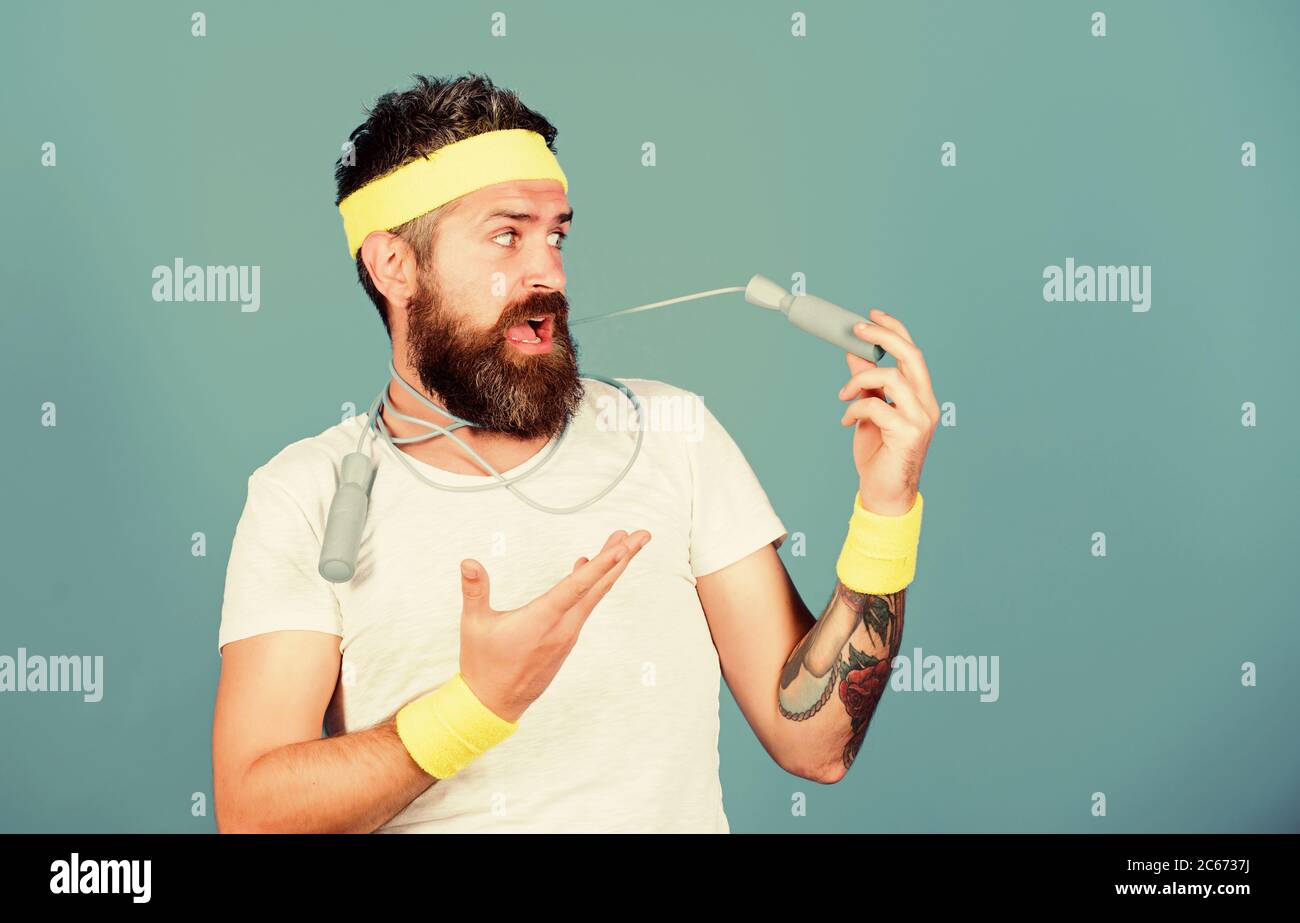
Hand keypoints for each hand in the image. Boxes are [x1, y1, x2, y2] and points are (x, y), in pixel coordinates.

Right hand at [456, 529, 651, 721]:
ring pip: (595, 596)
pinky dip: (592, 584)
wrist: (494, 704)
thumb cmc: (483, 664)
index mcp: (543, 620)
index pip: (579, 586)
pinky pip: (584, 606)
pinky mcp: (565, 640)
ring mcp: (567, 634)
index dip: (602, 564)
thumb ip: (474, 590)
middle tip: (642, 535)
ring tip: (622, 543)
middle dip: (622, 558)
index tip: (623, 546)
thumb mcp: (474, 625)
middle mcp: (563, 626)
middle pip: (599, 586)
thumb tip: (468, 562)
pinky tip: (587, 567)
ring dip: (610, 568)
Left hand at [836, 309, 939, 515]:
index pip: (913, 353)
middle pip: (911, 356)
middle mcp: (926, 404)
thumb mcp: (869, 412)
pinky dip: (855, 408)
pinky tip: (846, 420)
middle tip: (856, 329)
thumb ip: (867, 385)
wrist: (885, 493)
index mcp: (921, 396)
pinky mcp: (908, 434)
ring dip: (860, 380)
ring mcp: (920, 419)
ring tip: (843, 396)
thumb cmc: (880, 455)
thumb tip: (855, 354)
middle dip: (882, 336)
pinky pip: (876, 407)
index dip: (895, 330)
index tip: (872, 314)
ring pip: (891, 377)